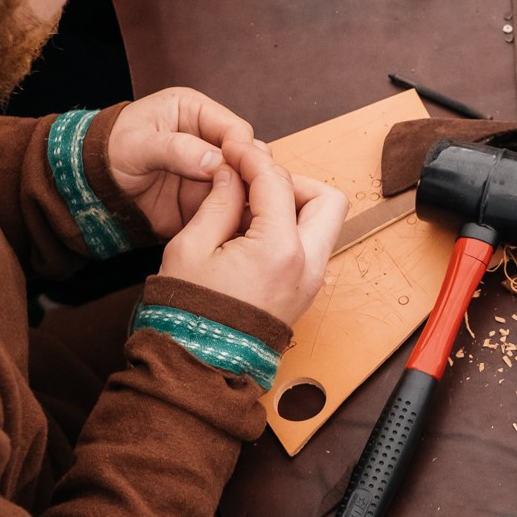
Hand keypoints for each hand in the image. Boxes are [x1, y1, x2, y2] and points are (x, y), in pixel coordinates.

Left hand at [105, 88, 258, 240]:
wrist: (91, 188)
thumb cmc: (107, 154)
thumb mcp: (136, 145)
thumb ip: (176, 149)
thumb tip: (215, 162)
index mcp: (194, 112)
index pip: (234, 129)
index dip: (240, 150)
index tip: (239, 171)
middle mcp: (208, 139)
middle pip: (247, 157)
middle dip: (249, 176)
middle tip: (247, 197)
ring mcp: (211, 171)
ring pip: (245, 184)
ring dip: (247, 199)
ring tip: (248, 214)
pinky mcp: (206, 198)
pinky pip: (231, 207)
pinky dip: (237, 216)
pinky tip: (238, 226)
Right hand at [159, 142, 345, 326]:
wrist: (199, 364)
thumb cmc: (190, 312)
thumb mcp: (192, 246)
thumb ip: (219, 202)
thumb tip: (233, 173)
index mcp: (279, 250)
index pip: (278, 182)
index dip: (253, 159)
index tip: (235, 152)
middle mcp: (308, 264)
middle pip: (327, 198)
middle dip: (294, 182)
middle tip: (257, 183)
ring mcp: (312, 280)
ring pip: (325, 223)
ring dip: (296, 206)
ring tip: (251, 208)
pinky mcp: (306, 291)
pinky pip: (311, 246)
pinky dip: (291, 229)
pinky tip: (254, 231)